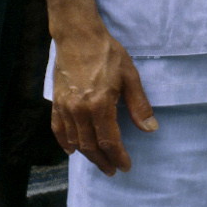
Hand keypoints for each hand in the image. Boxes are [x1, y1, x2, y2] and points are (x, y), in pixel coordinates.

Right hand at [51, 24, 154, 175]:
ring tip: (99, 162)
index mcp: (100, 105)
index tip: (126, 166)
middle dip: (104, 161)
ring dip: (87, 155)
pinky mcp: (56, 102)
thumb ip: (139, 105)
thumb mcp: (130, 76)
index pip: (109, 141)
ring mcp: (65, 107)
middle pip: (91, 146)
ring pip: (75, 140)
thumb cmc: (107, 53)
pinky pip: (58, 128)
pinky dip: (64, 142)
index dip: (118, 157)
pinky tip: (71, 150)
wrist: (78, 36)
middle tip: (113, 170)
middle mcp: (80, 110)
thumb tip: (150, 128)